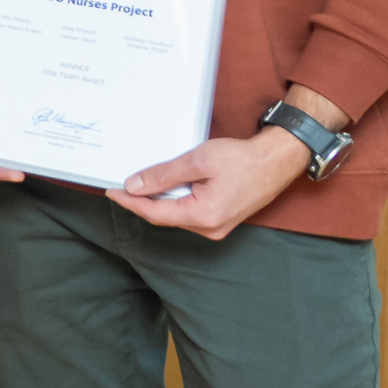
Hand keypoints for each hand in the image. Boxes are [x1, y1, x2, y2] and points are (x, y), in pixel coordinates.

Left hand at [109, 130, 312, 239]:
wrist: (276, 161)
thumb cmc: (242, 159)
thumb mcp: (198, 161)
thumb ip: (164, 175)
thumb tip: (135, 186)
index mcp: (204, 216)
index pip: (155, 213)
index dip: (130, 202)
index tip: (111, 191)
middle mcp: (210, 228)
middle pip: (164, 217)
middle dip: (141, 202)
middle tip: (120, 185)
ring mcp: (217, 227)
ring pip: (176, 216)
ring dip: (157, 201)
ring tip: (139, 183)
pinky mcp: (221, 220)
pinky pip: (188, 213)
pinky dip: (174, 201)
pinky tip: (165, 187)